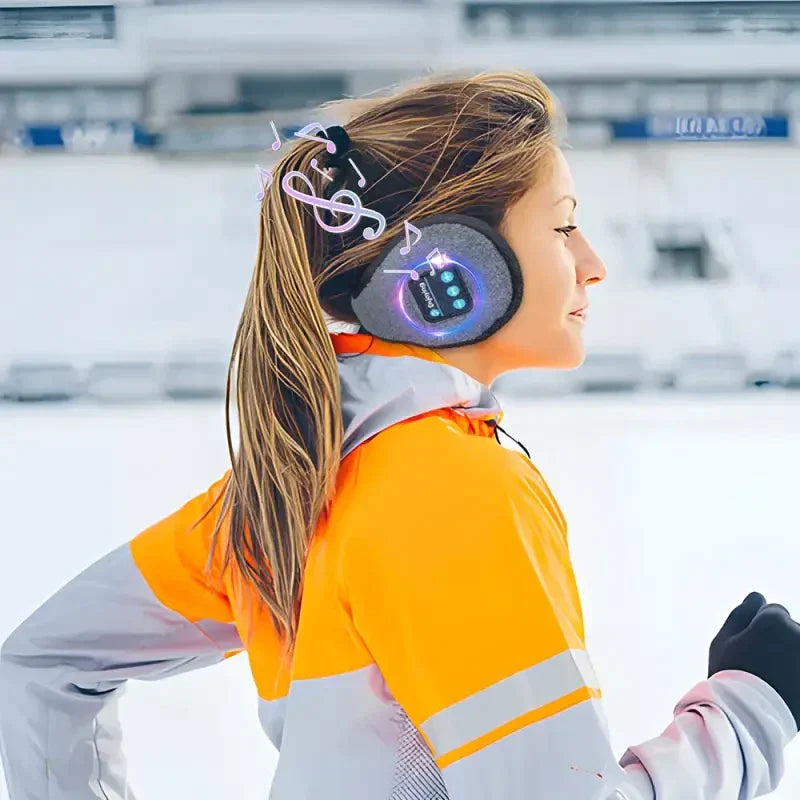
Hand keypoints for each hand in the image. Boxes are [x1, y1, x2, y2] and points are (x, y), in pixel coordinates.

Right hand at [709, 591, 799, 730]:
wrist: (749, 719)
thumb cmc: (731, 677)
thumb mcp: (722, 641)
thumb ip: (741, 613)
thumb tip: (758, 597)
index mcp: (774, 621)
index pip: (773, 611)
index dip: (757, 629)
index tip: (749, 649)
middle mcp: (798, 634)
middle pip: (791, 629)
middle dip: (780, 641)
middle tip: (762, 666)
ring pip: (797, 646)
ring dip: (790, 656)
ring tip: (776, 679)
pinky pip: (796, 665)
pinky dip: (793, 672)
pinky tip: (786, 684)